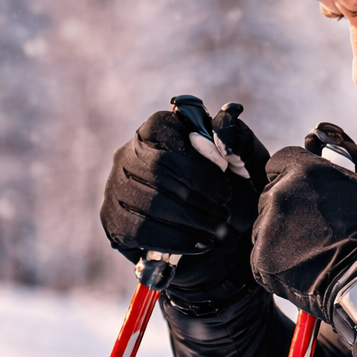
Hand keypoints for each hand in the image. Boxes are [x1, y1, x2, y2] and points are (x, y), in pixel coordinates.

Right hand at [101, 105, 269, 307]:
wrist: (221, 243)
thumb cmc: (232, 196)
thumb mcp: (243, 166)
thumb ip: (237, 139)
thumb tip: (229, 113)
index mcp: (157, 130)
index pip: (165, 131)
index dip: (198, 159)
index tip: (226, 178)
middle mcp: (128, 153)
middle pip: (158, 168)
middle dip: (198, 193)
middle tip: (224, 210)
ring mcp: (115, 187)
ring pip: (150, 200)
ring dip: (191, 218)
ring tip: (217, 228)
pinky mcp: (113, 221)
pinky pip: (141, 230)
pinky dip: (177, 239)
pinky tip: (200, 243)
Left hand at [251, 123, 356, 322]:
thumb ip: (353, 152)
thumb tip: (332, 133)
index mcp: (304, 171)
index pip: (280, 161)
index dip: (295, 175)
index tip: (311, 192)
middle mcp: (279, 196)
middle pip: (272, 194)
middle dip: (291, 206)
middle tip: (320, 226)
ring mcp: (268, 230)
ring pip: (266, 225)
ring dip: (284, 234)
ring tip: (317, 250)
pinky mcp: (262, 262)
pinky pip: (264, 256)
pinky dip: (281, 262)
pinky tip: (309, 267)